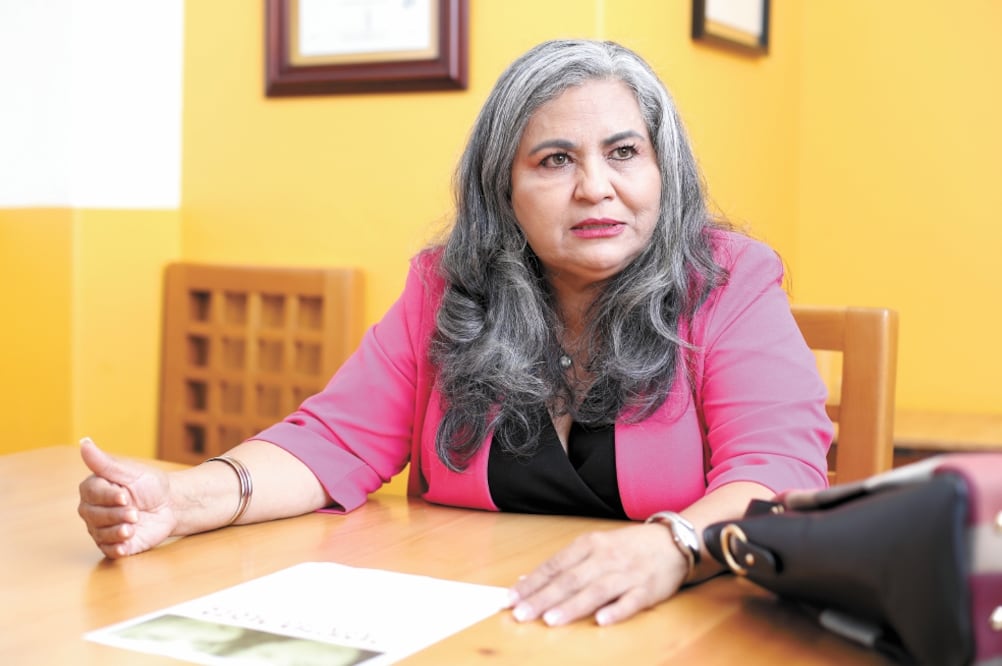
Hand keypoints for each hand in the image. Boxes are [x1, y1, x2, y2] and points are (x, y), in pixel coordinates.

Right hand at [77, 438, 176, 557]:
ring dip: (118, 530)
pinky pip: (108, 550)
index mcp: (94, 488)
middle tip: (135, 512)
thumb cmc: (149, 485)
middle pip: (93, 515)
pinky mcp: (113, 544)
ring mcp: (101, 528)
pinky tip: (127, 543)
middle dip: (116, 514)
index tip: (126, 495)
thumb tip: (84, 442)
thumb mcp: (130, 471)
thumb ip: (104, 462)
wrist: (169, 505)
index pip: (92, 494)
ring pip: (100, 533)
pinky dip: (117, 548)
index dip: (109, 496)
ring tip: (135, 523)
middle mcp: (92, 509)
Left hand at [507, 523, 687, 626]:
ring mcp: (627, 574)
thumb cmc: (627, 547)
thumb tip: (530, 580)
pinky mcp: (647, 590)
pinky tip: (601, 621)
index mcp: (590, 544)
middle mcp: (606, 558)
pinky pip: (630, 601)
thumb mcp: (594, 547)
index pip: (555, 566)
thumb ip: (565, 564)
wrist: (671, 542)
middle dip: (543, 598)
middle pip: (570, 580)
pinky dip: (616, 611)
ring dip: (572, 606)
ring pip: (596, 591)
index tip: (510, 599)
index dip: (532, 583)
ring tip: (550, 620)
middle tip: (521, 614)